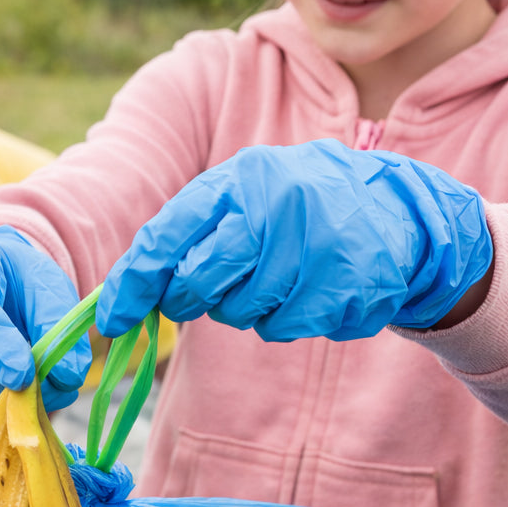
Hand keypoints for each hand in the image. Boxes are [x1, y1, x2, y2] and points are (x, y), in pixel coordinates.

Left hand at [97, 141, 492, 342]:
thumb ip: (190, 234)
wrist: (396, 211)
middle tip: (205, 294)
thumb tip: (124, 291)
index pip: (166, 236)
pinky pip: (283, 327)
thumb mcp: (246, 196)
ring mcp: (312, 248)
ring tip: (276, 277)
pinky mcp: (342, 288)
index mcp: (240, 179)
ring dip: (246, 308)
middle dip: (191, 299)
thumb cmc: (298, 207)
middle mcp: (275, 207)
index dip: (132, 283)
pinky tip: (309, 290)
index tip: (111, 319)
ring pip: (240, 312)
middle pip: (199, 282)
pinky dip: (286, 319)